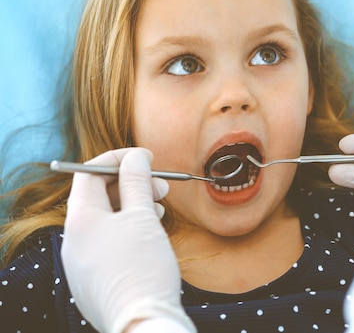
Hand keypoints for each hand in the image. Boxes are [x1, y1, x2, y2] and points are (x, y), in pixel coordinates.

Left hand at [61, 148, 195, 332]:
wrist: (142, 323)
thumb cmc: (143, 267)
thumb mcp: (143, 217)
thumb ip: (137, 182)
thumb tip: (136, 156)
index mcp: (79, 220)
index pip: (89, 173)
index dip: (117, 159)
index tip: (145, 157)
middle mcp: (73, 240)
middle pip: (97, 197)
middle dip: (129, 184)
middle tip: (160, 185)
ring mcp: (81, 262)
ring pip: (104, 221)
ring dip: (132, 206)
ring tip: (160, 208)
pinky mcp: (93, 280)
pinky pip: (106, 243)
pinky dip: (127, 229)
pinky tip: (150, 232)